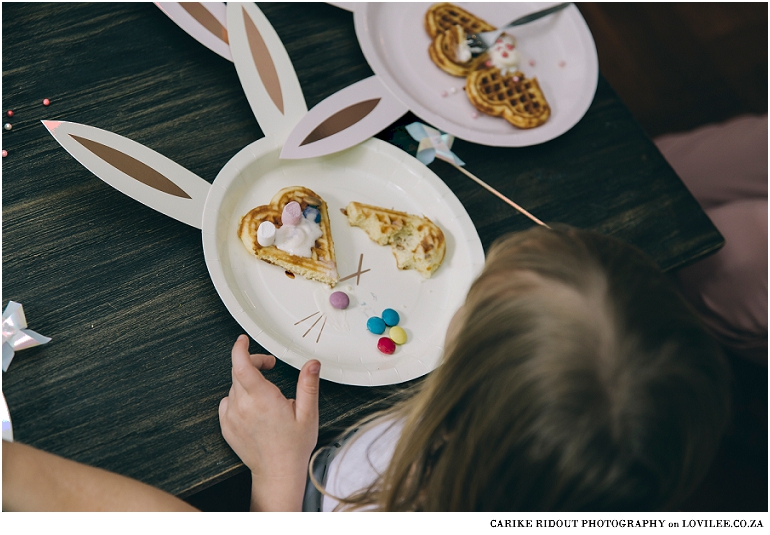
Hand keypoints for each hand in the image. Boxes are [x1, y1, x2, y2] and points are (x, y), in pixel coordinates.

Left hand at [218, 334, 319, 510]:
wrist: (278, 472)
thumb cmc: (293, 446)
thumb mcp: (308, 413)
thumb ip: (308, 385)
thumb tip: (312, 364)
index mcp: (263, 399)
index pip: (241, 365)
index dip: (239, 349)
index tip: (243, 340)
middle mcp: (243, 406)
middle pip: (238, 372)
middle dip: (253, 362)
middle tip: (269, 366)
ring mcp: (232, 417)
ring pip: (234, 387)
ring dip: (246, 381)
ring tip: (265, 392)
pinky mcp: (226, 427)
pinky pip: (227, 402)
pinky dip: (238, 397)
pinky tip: (252, 406)